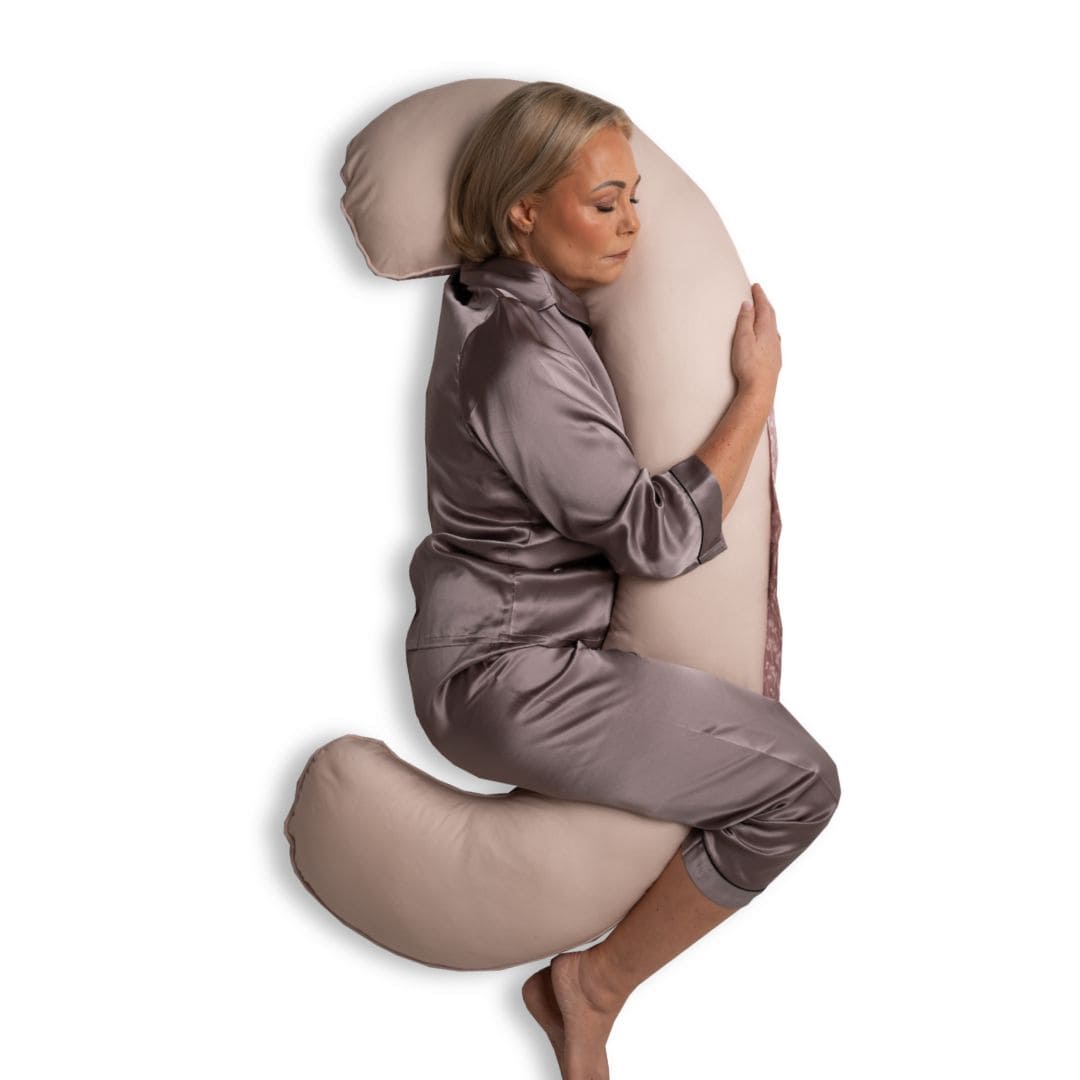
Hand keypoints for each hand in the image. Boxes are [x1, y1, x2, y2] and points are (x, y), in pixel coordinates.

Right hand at [731, 283, 781, 402]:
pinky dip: (769, 332)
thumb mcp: (743, 339)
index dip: (760, 296)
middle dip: (764, 304)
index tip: (756, 286)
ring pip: (773, 328)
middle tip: (759, 295)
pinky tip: (768, 338)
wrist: (760, 389)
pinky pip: (773, 340)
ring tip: (762, 314)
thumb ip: (746, 320)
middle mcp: (774, 338)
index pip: (764, 307)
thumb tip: (748, 304)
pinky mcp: (774, 361)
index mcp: (767, 329)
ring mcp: (776, 350)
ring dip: (767, 318)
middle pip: (771, 316)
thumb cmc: (749, 365)